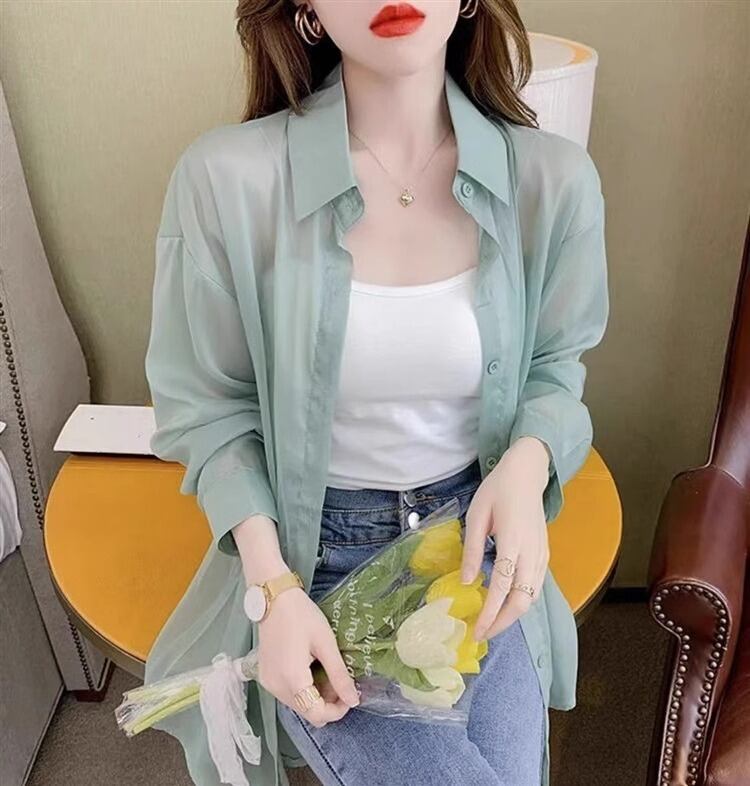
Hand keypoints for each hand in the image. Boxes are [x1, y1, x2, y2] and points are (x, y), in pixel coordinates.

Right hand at [255, 585, 359, 726]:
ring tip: (325, 670)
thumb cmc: (302, 616)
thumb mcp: (326, 643)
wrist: (274, 598)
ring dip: (315, 695)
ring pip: (297, 704)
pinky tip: (310, 668)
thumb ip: (339, 675)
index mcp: (292, 679)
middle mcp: (276, 687)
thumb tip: (354, 700)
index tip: (350, 695)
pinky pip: (287, 694)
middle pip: (306, 712)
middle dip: (327, 702)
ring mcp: (268, 683)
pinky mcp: (265, 676)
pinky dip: (302, 689)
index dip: (337, 710)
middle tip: (339, 680)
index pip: (317, 714)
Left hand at [460, 437, 550, 640]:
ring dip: (513, 615)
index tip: (477, 630)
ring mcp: (541, 554)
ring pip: (532, 597)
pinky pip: (536, 586)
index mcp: (511, 541)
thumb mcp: (476, 515)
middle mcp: (531, 552)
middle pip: (522, 601)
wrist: (527, 473)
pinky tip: (505, 603)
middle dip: (503, 622)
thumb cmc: (497, 491)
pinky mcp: (544, 554)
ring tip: (491, 623)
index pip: (502, 587)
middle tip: (482, 633)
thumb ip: (472, 549)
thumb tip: (466, 582)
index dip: (490, 613)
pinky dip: (522, 601)